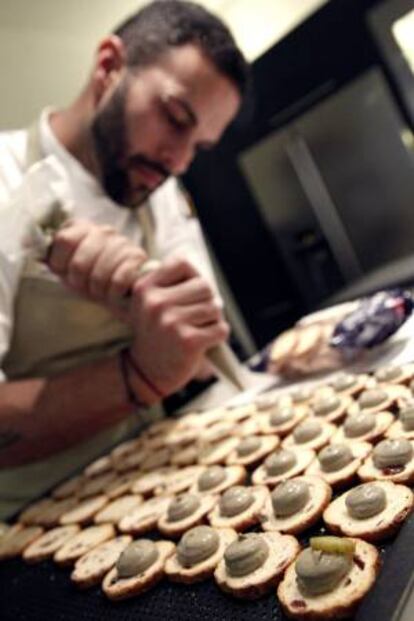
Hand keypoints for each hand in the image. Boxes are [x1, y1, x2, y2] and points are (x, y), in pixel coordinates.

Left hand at [48, 220, 146, 317]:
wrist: (123, 295)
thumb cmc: (91, 280)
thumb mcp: (67, 269)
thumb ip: (52, 258)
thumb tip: (33, 249)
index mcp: (81, 228)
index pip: (63, 240)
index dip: (61, 264)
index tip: (66, 274)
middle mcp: (103, 231)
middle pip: (79, 263)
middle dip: (80, 283)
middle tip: (86, 288)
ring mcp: (122, 242)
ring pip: (99, 275)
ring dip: (98, 291)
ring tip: (102, 292)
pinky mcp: (138, 257)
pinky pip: (119, 280)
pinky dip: (114, 293)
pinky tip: (115, 294)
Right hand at [128, 257, 228, 395]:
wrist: (147, 371)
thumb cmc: (156, 331)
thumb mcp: (150, 302)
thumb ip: (168, 280)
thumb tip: (194, 259)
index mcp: (145, 288)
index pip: (182, 263)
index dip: (193, 275)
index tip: (190, 292)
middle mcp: (155, 303)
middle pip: (204, 285)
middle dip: (206, 301)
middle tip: (195, 316)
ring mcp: (171, 322)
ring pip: (215, 307)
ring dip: (212, 320)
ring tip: (197, 329)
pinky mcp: (188, 341)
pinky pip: (221, 329)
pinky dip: (218, 336)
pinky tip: (203, 342)